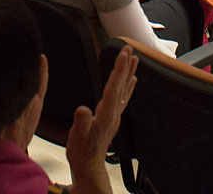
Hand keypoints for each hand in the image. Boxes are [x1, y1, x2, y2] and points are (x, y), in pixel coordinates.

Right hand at [65, 44, 137, 193]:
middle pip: (122, 84)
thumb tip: (83, 109)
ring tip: (134, 59)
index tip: (122, 53)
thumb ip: (81, 122)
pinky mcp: (112, 118)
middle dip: (126, 65)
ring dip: (129, 73)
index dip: (119, 69)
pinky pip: (123, 97)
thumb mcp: (77, 136)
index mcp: (106, 113)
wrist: (88, 165)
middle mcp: (113, 112)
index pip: (114, 86)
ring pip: (125, 89)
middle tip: (130, 48)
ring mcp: (114, 115)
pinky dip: (128, 86)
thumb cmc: (82, 150)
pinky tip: (132, 81)